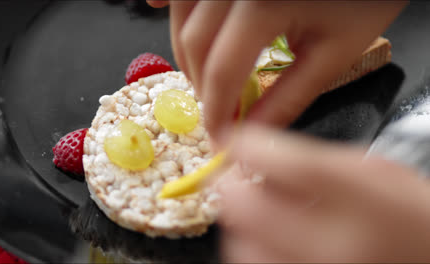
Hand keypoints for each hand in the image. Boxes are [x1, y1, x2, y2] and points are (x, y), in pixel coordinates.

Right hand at [148, 1, 405, 144]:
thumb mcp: (333, 53)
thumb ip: (288, 96)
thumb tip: (253, 134)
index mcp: (263, 3)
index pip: (222, 69)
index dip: (216, 109)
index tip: (219, 135)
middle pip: (194, 41)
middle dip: (200, 84)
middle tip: (217, 110)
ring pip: (182, 14)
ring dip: (185, 50)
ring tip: (202, 76)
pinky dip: (169, 3)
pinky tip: (157, 7)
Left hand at [220, 125, 429, 261]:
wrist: (426, 259)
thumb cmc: (407, 216)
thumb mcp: (376, 172)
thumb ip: (315, 159)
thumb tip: (259, 152)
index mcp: (364, 202)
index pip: (291, 165)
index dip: (248, 146)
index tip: (236, 139)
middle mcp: (336, 248)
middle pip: (248, 211)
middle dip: (229, 185)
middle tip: (233, 174)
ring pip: (240, 248)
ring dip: (238, 222)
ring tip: (256, 209)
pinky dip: (249, 249)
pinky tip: (264, 238)